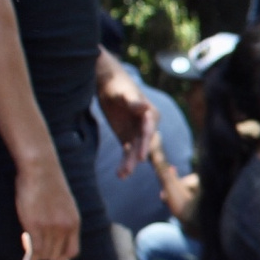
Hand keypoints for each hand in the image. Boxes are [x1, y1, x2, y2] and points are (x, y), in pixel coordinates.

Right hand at [14, 161, 82, 259]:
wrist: (41, 170)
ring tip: (32, 254)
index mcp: (74, 223)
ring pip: (45, 253)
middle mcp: (65, 228)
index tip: (53, 256)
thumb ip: (63, 221)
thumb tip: (56, 236)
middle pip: (57, 255)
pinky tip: (28, 258)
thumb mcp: (65, 206)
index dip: (62, 257)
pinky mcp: (34, 224)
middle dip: (47, 257)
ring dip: (38, 256)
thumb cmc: (49, 185)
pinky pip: (34, 249)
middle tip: (38, 253)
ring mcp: (50, 227)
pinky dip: (31, 256)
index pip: (72, 251)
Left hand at [96, 59, 159, 176]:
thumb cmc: (117, 85)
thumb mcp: (123, 93)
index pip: (148, 130)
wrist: (108, 84)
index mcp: (150, 114)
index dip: (144, 143)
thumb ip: (134, 102)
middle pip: (142, 143)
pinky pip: (126, 152)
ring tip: (122, 175)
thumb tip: (145, 108)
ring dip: (129, 163)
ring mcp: (137, 133)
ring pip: (134, 150)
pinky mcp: (127, 137)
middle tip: (130, 169)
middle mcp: (147, 126)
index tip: (140, 157)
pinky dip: (124, 162)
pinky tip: (120, 174)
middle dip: (136, 156)